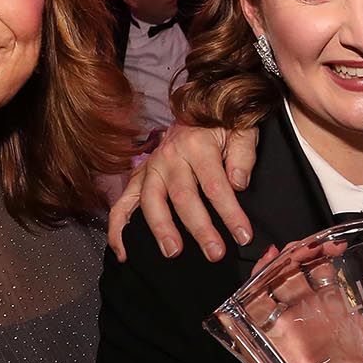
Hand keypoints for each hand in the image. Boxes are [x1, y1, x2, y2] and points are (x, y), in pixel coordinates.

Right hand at [106, 123, 258, 261]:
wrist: (193, 109)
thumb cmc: (220, 125)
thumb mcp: (241, 131)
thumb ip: (243, 156)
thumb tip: (238, 183)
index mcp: (197, 145)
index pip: (214, 185)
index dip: (230, 213)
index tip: (243, 235)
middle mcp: (170, 157)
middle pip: (183, 197)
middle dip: (199, 228)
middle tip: (214, 252)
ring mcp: (151, 168)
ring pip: (151, 201)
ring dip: (161, 229)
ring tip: (173, 252)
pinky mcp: (139, 178)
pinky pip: (123, 204)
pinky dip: (118, 228)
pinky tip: (124, 252)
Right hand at [242, 241, 362, 362]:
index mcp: (334, 308)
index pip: (321, 270)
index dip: (324, 253)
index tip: (335, 246)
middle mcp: (310, 313)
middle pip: (296, 272)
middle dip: (299, 253)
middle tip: (310, 246)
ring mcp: (291, 324)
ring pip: (275, 284)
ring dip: (279, 264)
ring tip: (291, 253)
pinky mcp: (274, 339)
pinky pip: (256, 308)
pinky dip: (255, 285)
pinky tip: (266, 268)